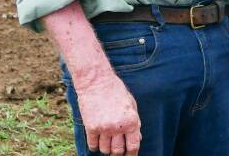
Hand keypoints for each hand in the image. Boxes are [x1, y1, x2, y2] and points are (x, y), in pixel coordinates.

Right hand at [42, 2, 141, 154]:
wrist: (96, 80)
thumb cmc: (116, 90)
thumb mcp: (131, 104)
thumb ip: (134, 123)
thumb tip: (137, 139)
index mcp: (131, 121)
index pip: (133, 146)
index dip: (131, 153)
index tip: (129, 154)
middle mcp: (118, 126)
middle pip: (118, 151)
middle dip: (118, 153)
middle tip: (117, 149)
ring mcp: (104, 128)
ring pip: (105, 150)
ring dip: (106, 149)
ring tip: (107, 142)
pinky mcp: (91, 127)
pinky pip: (93, 145)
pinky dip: (95, 146)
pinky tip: (97, 140)